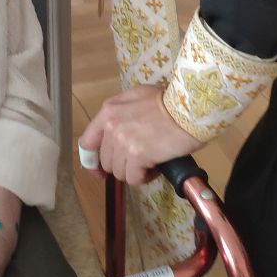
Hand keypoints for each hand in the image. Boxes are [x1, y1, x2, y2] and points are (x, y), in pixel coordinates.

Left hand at [78, 84, 200, 185]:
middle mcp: (111, 126)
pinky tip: (157, 166)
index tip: (100, 170)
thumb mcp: (138, 97)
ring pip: (119, 172)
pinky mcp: (137, 156)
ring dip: (135, 171)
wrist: (189, 109)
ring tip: (153, 160)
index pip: (87, 143)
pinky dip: (146, 177)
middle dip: (123, 164)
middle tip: (142, 158)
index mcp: (108, 111)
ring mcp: (123, 141)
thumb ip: (121, 113)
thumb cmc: (169, 101)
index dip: (91, 161)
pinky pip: (134, 179)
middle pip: (106, 161)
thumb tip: (116, 134)